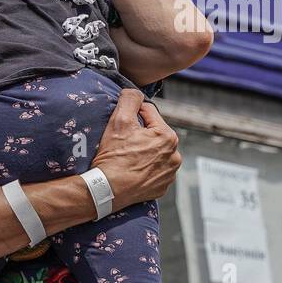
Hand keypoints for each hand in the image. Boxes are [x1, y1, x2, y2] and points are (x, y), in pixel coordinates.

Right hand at [90, 90, 180, 206]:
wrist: (107, 190)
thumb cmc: (113, 157)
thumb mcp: (119, 120)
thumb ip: (130, 99)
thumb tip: (134, 92)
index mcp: (168, 136)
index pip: (149, 114)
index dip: (132, 116)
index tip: (121, 126)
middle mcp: (174, 156)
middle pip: (153, 135)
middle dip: (139, 135)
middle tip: (121, 143)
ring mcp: (169, 174)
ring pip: (155, 153)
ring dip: (143, 152)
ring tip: (126, 157)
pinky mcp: (161, 187)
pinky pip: (153, 172)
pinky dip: (144, 169)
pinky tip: (131, 169)